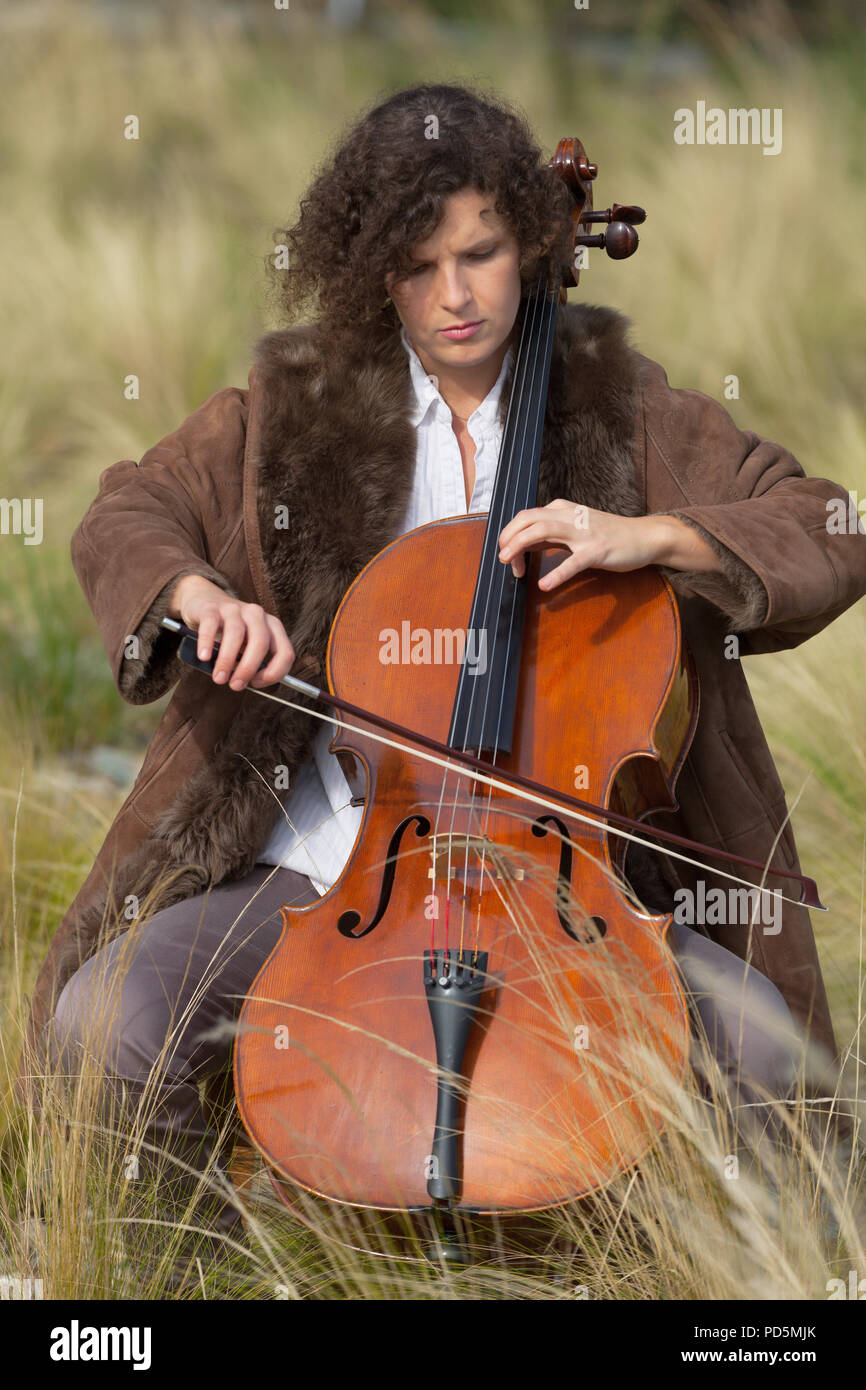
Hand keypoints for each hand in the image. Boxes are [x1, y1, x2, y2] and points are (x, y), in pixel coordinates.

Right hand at [169, 574, 294, 690]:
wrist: (205, 602)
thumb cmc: (229, 632)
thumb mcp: (247, 646)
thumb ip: (251, 662)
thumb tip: (245, 683)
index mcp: (272, 626)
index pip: (285, 652)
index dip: (274, 672)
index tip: (256, 683)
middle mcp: (257, 615)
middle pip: (261, 643)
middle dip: (248, 668)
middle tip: (235, 685)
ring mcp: (235, 609)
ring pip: (236, 634)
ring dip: (227, 660)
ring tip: (219, 678)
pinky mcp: (212, 608)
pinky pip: (211, 625)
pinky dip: (207, 643)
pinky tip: (204, 657)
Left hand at [498, 502, 717, 591]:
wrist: (644, 536)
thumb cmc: (608, 535)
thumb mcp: (575, 529)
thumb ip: (550, 535)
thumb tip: (522, 544)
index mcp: (562, 510)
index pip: (527, 516)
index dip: (511, 534)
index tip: (508, 557)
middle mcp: (571, 516)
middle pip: (530, 519)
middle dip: (509, 537)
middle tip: (502, 558)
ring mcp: (585, 533)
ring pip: (545, 531)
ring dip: (522, 545)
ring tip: (510, 564)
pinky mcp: (598, 550)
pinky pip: (574, 562)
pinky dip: (557, 573)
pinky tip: (545, 585)